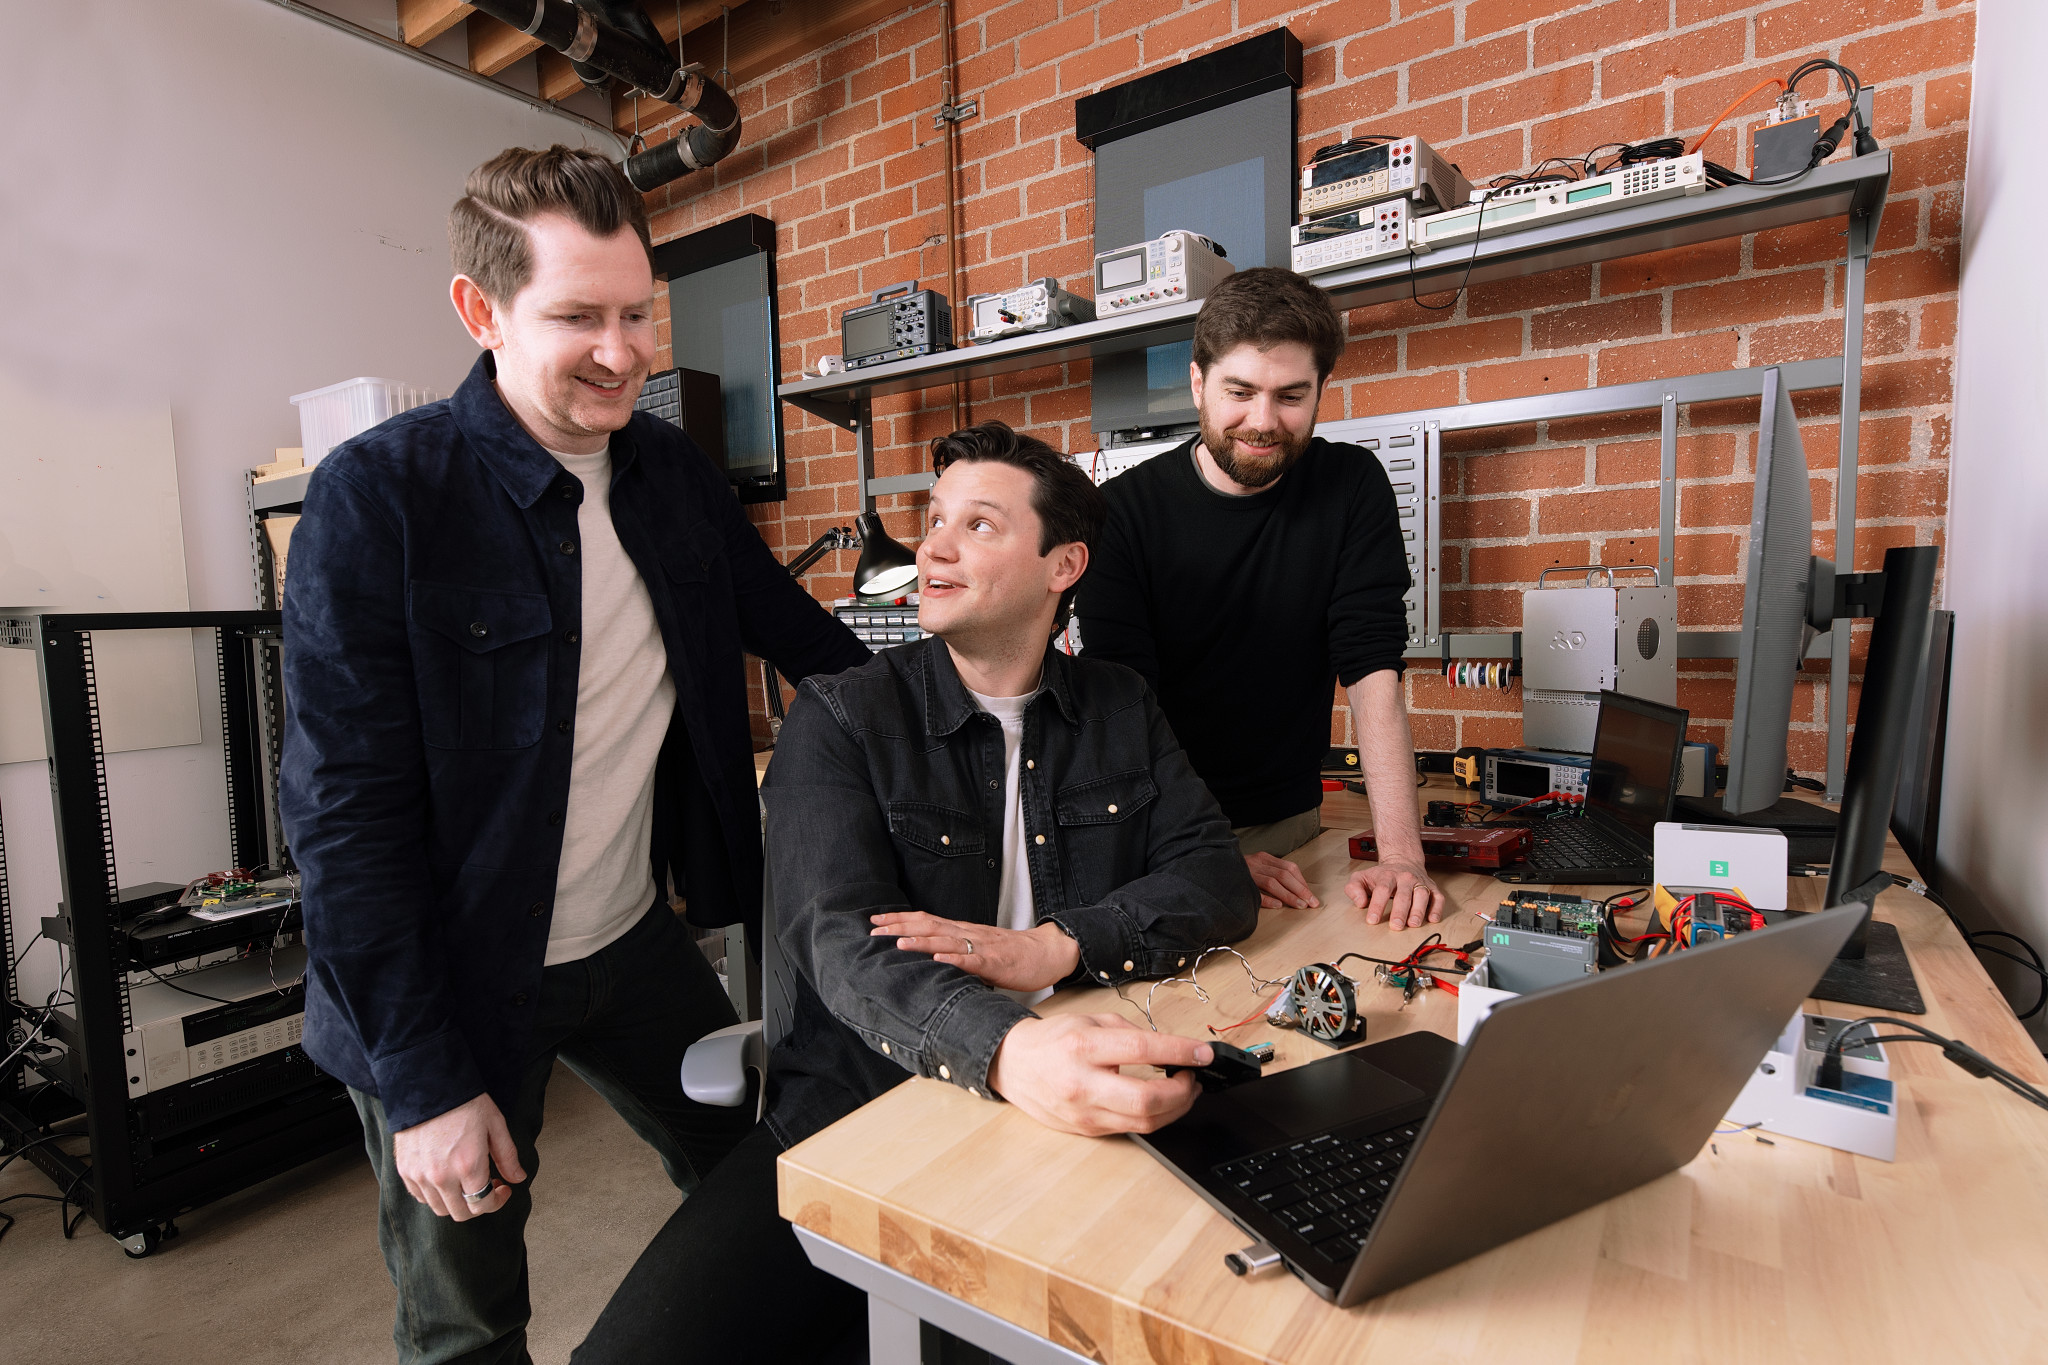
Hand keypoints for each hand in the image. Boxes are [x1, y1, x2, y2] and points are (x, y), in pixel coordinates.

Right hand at [391, 1092, 525, 1220]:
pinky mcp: (404, 1170)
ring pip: (439, 1208)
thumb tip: (518, 1178)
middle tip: (487, 1187)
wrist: (429, 1084)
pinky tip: (445, 1177)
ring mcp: (420, 1175)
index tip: (502, 1189)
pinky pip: (419, 1196)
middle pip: (461, 1213)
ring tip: (465, 1182)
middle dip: (478, 1205)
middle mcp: (442, 1177)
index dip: (497, 1202)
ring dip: (456, 1202)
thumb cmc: (465, 1102)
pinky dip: (434, 1194)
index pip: (482, 1205)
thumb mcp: (495, 1126)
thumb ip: (508, 1157)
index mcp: (468, 1166)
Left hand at [872, 912, 1079, 992]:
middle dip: (900, 928)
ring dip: (922, 941)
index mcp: (962, 931)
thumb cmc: (1012, 954)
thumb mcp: (977, 949)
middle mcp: (968, 934)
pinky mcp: (996, 962)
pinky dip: (954, 959)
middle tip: (874, 930)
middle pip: (929, 926)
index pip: (925, 920)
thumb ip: (955, 951)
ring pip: (947, 941)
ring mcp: (982, 947)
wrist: (1048, 952)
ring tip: (899, 943)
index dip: (900, 920)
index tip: (875, 921)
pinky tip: (939, 959)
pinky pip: (973, 960)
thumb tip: (928, 957)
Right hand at [987, 1014, 1207, 1135]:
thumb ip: (1129, 1031)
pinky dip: (1154, 1117)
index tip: (1203, 1053)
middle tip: (1193, 1077)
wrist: (1013, 1066)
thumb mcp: (1090, 1019)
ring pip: (1144, 1123)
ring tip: (1185, 1090)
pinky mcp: (1087, 1130)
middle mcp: (1083, 1083)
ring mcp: (1084, 1112)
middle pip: (1146, 1100)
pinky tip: (1163, 1103)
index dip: (1179, 1052)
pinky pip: (1131, 1129)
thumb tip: (1168, 1048)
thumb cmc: (1052, 1040)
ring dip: (1175, 1108)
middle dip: (1182, 1092)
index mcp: (1083, 1046)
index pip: (1141, 1050)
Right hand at [1245, 851, 1319, 908]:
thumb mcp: (1258, 867)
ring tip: (1300, 906)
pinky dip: (1267, 899)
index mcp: (1264, 858)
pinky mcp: (1239, 882)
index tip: (1310, 895)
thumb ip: (1273, 874)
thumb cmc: (1240, 870)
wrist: (1214, 864)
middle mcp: (1257, 862)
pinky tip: (1277, 906)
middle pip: (1284, 875)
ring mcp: (1248, 871)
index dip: (1302, 882)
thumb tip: (1296, 891)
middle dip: (1300, 890)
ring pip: (1273, 882)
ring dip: (1289, 895)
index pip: (1289, 868)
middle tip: (1311, 903)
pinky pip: (1255, 892)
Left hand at [1345, 858, 1444, 929]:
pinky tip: (1433, 919)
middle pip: (1404, 894)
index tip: (1372, 920)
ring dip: (1419, 910)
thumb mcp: (1361, 877)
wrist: (1402, 861)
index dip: (1377, 905)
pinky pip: (1438, 898)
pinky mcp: (1432, 888)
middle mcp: (1406, 878)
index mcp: (1387, 875)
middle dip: (1400, 911)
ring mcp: (1420, 882)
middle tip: (1396, 926)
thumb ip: (1354, 888)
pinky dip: (1437, 908)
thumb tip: (1360, 903)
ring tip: (1413, 924)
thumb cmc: (1381, 875)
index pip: (1382, 889)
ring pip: (1422, 895)